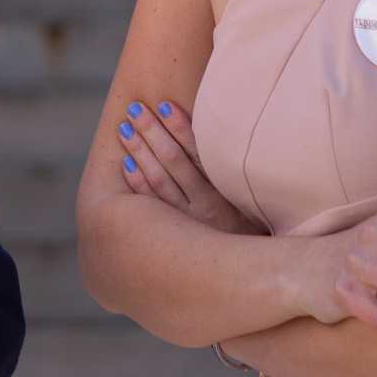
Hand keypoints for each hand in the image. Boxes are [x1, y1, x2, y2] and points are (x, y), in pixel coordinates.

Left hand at [115, 99, 256, 234]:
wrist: (249, 272)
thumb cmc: (253, 225)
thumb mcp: (253, 199)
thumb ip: (237, 169)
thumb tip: (228, 127)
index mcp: (228, 191)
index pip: (200, 152)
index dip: (181, 127)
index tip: (164, 105)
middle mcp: (207, 207)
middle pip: (173, 162)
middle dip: (152, 132)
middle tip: (134, 108)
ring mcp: (187, 223)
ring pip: (158, 181)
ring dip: (139, 152)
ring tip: (124, 129)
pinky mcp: (173, 235)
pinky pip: (150, 206)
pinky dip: (137, 184)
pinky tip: (125, 165)